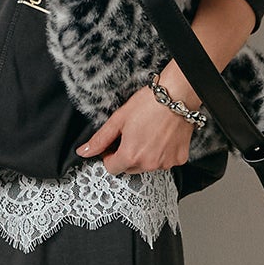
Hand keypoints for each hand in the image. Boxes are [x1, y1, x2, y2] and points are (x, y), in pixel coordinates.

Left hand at [75, 82, 194, 173]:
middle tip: (133, 136)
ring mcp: (165, 163)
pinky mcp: (179, 159)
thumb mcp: (118, 119)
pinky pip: (165, 162)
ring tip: (149, 134)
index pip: (112, 168)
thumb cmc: (149, 103)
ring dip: (145, 156)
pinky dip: (162, 153)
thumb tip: (84, 152)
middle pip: (129, 168)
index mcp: (130, 155)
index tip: (115, 145)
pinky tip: (162, 138)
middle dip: (127, 156)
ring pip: (147, 166)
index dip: (110, 156)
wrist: (177, 95)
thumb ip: (100, 139)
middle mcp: (148, 163)